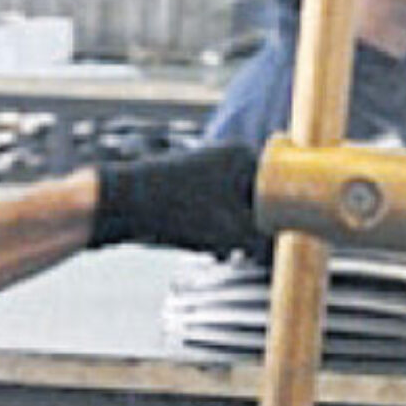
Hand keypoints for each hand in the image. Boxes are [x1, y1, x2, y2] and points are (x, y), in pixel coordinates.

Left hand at [90, 143, 269, 259]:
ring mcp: (208, 166)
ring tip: (225, 250)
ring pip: (239, 206)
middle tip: (247, 251)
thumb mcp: (232, 231)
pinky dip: (219, 226)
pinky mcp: (191, 181)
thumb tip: (284, 244)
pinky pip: (219, 206)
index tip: (277, 243)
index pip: (284, 189)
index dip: (285, 220)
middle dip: (257, 228)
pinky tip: (210, 247)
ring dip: (238, 231)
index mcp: (244, 156)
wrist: (120, 204)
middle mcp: (228, 154)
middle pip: (262, 198)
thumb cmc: (178, 212)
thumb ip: (266, 237)